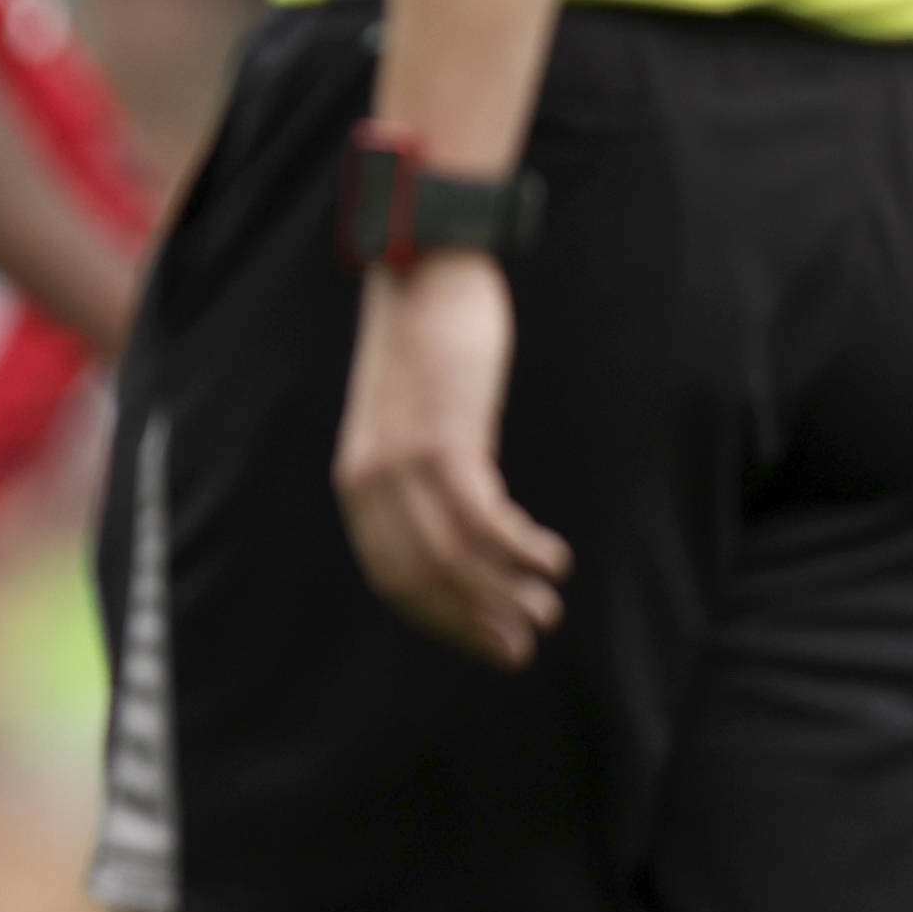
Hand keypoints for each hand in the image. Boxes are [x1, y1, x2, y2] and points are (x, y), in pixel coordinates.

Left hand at [333, 252, 568, 666]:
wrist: (426, 266)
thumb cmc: (428, 339)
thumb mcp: (413, 417)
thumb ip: (422, 472)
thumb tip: (467, 530)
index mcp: (358, 480)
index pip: (395, 577)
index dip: (444, 619)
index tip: (488, 641)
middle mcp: (371, 481)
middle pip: (423, 580)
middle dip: (476, 622)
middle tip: (523, 645)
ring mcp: (404, 463)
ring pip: (455, 560)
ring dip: (505, 595)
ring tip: (546, 610)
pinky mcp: (444, 441)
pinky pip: (485, 521)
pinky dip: (522, 550)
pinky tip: (554, 559)